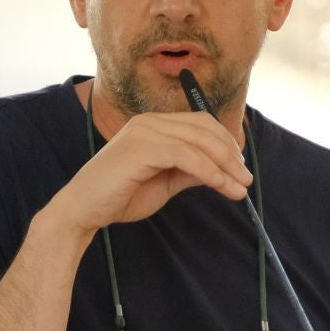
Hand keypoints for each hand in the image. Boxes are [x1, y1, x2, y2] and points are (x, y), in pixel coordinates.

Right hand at [44, 111, 250, 238]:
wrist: (84, 209)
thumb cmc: (119, 196)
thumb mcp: (165, 182)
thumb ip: (189, 172)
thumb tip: (221, 171)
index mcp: (153, 124)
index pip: (200, 123)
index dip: (225, 143)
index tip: (239, 168)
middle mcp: (149, 121)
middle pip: (204, 127)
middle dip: (231, 153)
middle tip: (245, 179)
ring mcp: (145, 131)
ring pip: (199, 140)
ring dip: (225, 165)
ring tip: (239, 187)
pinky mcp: (142, 147)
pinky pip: (187, 155)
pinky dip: (210, 171)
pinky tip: (221, 186)